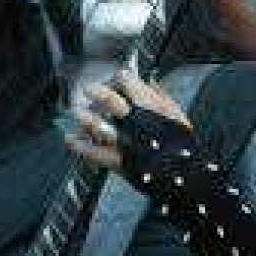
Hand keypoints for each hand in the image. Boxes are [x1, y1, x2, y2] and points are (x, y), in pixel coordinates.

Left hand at [65, 68, 190, 169]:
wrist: (184, 177)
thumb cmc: (182, 145)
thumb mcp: (177, 116)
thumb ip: (161, 97)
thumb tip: (148, 80)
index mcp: (151, 108)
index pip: (128, 82)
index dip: (120, 79)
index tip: (115, 79)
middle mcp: (137, 122)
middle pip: (111, 101)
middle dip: (97, 94)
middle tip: (88, 89)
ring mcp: (126, 143)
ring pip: (99, 126)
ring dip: (85, 119)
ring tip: (76, 112)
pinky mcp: (119, 162)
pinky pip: (94, 153)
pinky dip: (80, 147)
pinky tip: (70, 140)